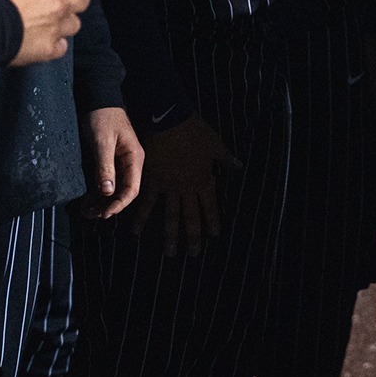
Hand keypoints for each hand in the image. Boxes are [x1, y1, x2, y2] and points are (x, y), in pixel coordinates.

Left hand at [81, 107, 143, 218]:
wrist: (98, 99)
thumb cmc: (103, 117)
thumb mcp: (103, 142)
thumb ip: (105, 167)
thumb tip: (107, 192)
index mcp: (134, 158)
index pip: (132, 189)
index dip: (119, 204)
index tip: (104, 214)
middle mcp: (130, 163)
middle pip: (123, 192)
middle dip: (108, 206)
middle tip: (91, 215)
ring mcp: (120, 163)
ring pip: (113, 189)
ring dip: (101, 202)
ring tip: (86, 212)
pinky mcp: (109, 162)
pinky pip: (106, 182)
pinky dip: (97, 193)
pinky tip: (87, 202)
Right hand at [132, 114, 238, 256]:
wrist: (169, 121)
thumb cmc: (195, 131)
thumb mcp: (216, 145)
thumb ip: (226, 159)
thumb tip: (239, 167)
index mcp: (204, 180)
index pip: (210, 206)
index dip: (213, 221)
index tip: (214, 235)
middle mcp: (187, 188)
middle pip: (191, 217)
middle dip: (193, 237)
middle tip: (193, 255)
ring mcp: (169, 187)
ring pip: (170, 217)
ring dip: (171, 236)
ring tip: (171, 254)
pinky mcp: (152, 182)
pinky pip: (147, 204)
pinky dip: (141, 218)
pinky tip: (136, 233)